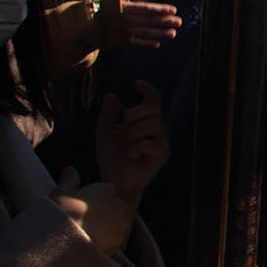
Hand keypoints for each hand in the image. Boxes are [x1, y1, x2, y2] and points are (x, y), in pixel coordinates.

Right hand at [50, 166, 135, 255]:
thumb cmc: (60, 212)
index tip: (80, 209)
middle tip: (84, 222)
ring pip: (115, 225)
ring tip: (86, 234)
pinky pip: (113, 241)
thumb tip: (70, 169)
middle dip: (103, 214)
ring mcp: (120, 224)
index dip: (92, 202)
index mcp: (107, 189)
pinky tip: (90, 244)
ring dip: (106, 229)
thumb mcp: (61, 192)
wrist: (61, 238)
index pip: (105, 193)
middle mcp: (119, 205)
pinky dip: (105, 243)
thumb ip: (70, 180)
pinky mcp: (118, 241)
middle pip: (113, 209)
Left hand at [98, 81, 167, 204]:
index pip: (154, 100)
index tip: (136, 84)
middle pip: (153, 108)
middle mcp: (157, 130)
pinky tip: (131, 156)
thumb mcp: (105, 132)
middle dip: (134, 113)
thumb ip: (108, 114)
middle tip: (124, 125)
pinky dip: (134, 149)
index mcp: (145, 122)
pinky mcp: (161, 156)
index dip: (148, 90)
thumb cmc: (112, 157)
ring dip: (133, 132)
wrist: (113, 181)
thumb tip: (112, 95)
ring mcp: (161, 143)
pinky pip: (149, 144)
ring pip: (152, 124)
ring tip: (127, 144)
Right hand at [99, 0, 180, 49]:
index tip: (173, 10)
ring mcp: (122, 31)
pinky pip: (134, 43)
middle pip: (148, 21)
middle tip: (179, 22)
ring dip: (159, 33)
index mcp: (125, 8)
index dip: (160, 9)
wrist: (83, 23)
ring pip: (144, 32)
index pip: (146, 9)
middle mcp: (125, 20)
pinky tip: (157, 44)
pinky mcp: (119, 41)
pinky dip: (145, 44)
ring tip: (172, 33)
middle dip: (164, 21)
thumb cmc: (101, 7)